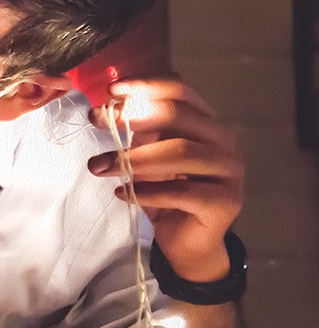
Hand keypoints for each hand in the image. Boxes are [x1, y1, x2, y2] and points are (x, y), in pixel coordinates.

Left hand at [88, 76, 242, 281]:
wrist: (186, 241)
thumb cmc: (165, 192)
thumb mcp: (146, 157)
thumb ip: (136, 134)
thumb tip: (103, 111)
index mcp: (206, 122)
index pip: (180, 90)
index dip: (146, 86)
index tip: (110, 92)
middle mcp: (223, 141)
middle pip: (180, 115)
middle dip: (133, 119)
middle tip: (96, 124)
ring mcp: (229, 171)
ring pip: (181, 152)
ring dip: (134, 158)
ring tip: (99, 166)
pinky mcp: (226, 202)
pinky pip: (183, 192)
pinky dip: (148, 192)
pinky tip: (123, 194)